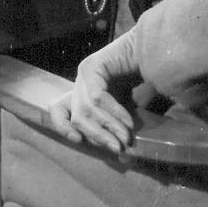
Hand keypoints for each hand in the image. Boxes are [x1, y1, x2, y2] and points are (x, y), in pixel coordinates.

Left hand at [48, 36, 137, 153]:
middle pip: (77, 117)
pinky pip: (97, 97)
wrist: (150, 52)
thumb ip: (115, 126)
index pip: (57, 110)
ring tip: (126, 136)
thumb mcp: (122, 108)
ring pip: (86, 110)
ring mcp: (84, 72)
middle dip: (97, 136)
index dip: (62, 127)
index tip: (77, 140)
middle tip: (117, 147)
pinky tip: (128, 121)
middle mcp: (79, 83)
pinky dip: (113, 112)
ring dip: (109, 127)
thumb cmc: (137, 80)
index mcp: (80, 92)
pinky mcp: (93, 65)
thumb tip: (120, 155)